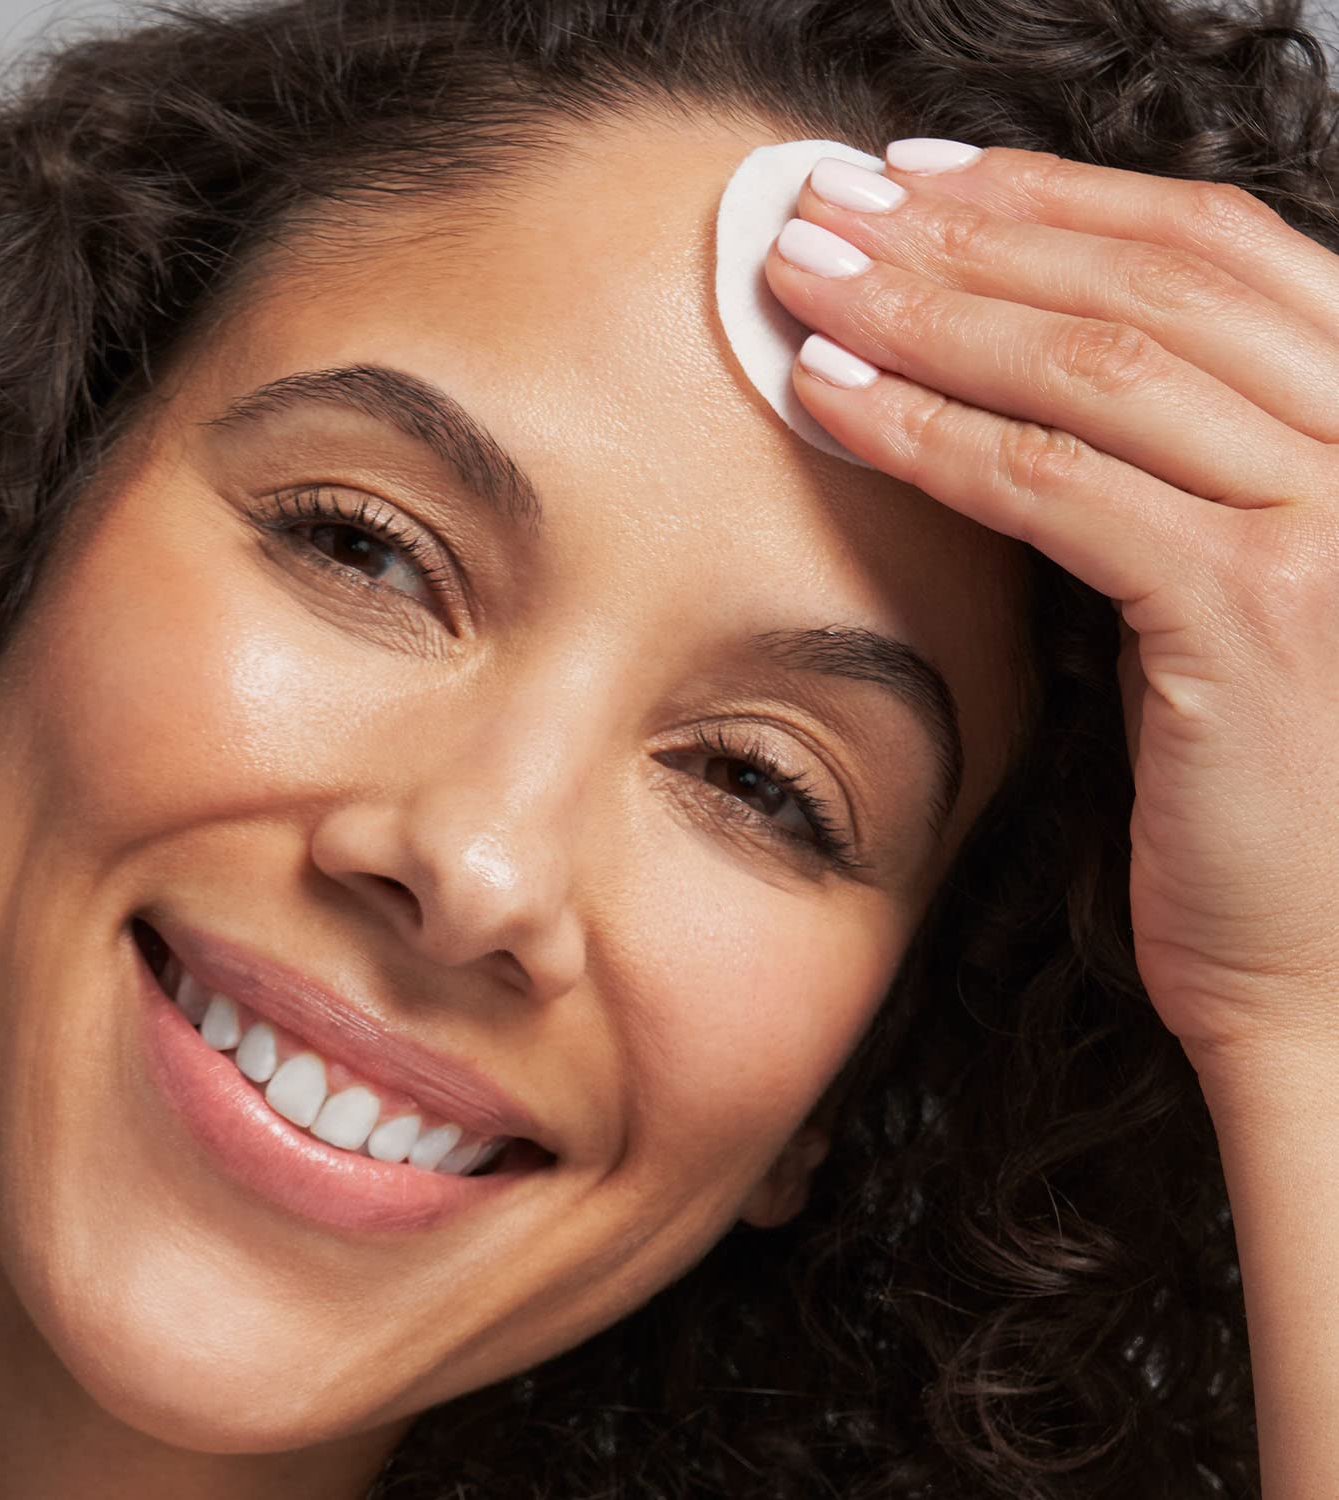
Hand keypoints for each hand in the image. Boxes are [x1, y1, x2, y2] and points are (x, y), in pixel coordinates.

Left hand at [762, 140, 1338, 1077]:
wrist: (1326, 968)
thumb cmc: (1260, 794)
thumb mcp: (1220, 597)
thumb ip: (1155, 482)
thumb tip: (1004, 389)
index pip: (1211, 251)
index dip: (1054, 195)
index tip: (919, 175)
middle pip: (1149, 279)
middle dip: (966, 230)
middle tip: (824, 205)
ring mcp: (1334, 527)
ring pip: (1098, 365)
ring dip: (927, 309)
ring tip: (800, 277)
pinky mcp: (1259, 615)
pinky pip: (1057, 489)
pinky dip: (929, 434)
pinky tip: (827, 400)